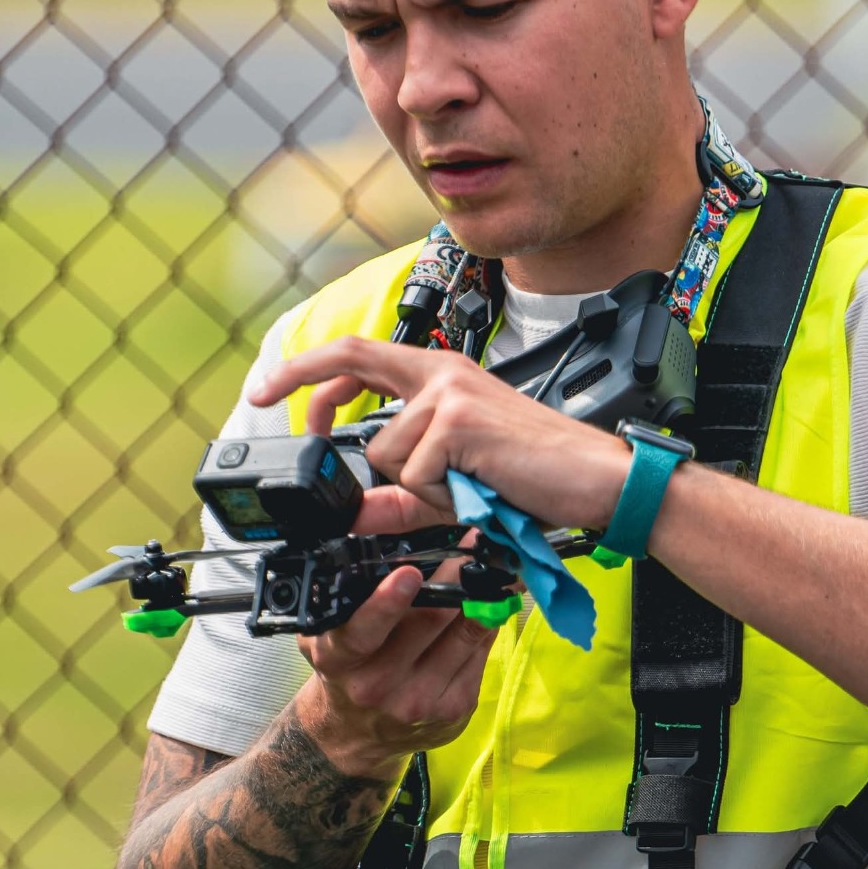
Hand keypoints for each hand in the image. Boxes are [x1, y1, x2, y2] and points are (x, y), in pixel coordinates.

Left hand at [248, 338, 630, 531]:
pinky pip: (417, 476)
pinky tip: (481, 489)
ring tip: (469, 490)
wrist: (597, 480)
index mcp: (442, 378)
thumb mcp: (458, 487)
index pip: (360, 354)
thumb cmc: (539, 476)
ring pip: (388, 454)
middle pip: (352, 364)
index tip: (270, 389)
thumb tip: (356, 514)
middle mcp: (443, 374)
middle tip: (279, 409)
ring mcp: (450, 394)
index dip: (309, 369)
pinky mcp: (459, 422)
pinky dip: (443, 499)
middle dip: (306, 386)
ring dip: (420, 490)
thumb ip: (404, 497)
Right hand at [294, 526, 505, 777]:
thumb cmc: (346, 666)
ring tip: (493, 562)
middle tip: (473, 542)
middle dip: (455, 577)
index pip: (362, 631)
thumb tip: (383, 536)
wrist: (356, 733)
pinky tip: (490, 601)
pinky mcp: (455, 709)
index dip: (386, 603)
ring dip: (483, 594)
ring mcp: (420, 700)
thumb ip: (344, 595)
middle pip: (430, 621)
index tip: (408, 574)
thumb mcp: (326, 631)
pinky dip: (488, 622)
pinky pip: (481, 652)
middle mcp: (378, 685)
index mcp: (340, 659)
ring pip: (464, 633)